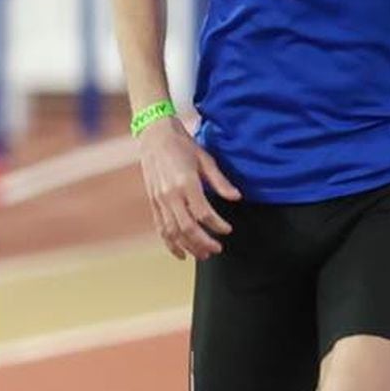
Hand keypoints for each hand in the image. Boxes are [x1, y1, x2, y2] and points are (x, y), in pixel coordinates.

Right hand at [137, 115, 240, 259]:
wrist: (155, 135)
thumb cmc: (183, 145)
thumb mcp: (206, 159)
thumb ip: (220, 181)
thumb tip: (237, 197)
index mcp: (186, 182)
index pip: (203, 213)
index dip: (217, 225)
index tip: (228, 230)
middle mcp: (170, 194)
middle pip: (187, 228)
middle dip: (203, 243)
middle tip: (218, 249)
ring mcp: (159, 199)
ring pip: (173, 232)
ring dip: (188, 247)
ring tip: (203, 255)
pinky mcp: (153, 202)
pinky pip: (161, 228)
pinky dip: (170, 244)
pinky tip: (181, 254)